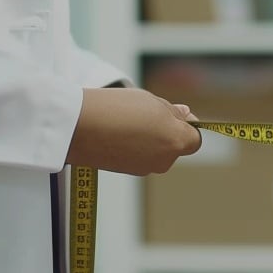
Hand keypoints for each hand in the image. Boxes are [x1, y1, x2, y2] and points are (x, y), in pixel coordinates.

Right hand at [66, 87, 201, 175]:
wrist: (78, 126)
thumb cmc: (117, 108)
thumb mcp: (151, 100)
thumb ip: (173, 112)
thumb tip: (186, 116)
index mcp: (176, 141)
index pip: (194, 139)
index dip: (187, 126)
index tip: (174, 113)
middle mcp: (164, 160)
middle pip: (174, 146)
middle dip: (166, 132)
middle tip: (145, 113)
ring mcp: (144, 168)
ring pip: (156, 152)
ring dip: (149, 139)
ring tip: (126, 121)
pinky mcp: (127, 172)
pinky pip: (139, 157)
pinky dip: (133, 147)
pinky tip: (116, 133)